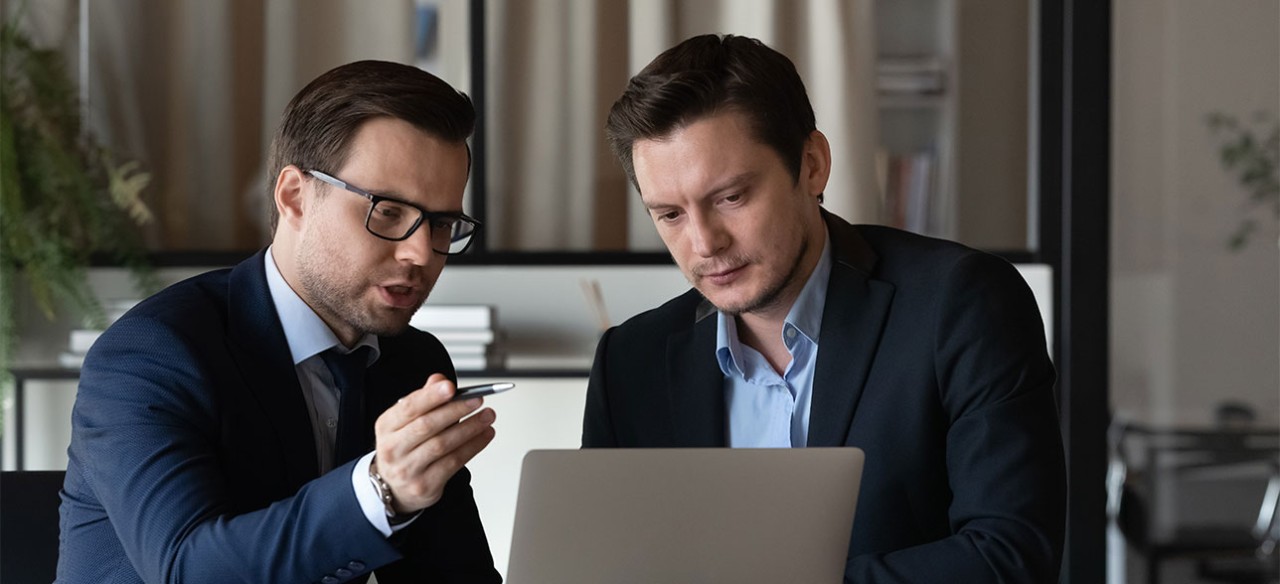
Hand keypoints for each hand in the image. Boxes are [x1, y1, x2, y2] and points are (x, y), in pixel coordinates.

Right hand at [372, 374, 496, 512]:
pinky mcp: (424, 485)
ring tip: (487, 416)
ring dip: (470, 428)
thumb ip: (424, 400)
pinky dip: (473, 446)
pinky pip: (453, 462)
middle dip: (456, 410)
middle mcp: (392, 448)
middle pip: (427, 425)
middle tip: (478, 400)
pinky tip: (485, 435)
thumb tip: (439, 380)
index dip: (431, 396)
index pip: (409, 408)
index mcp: (386, 426)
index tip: (451, 387)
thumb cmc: (405, 448)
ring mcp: (407, 469)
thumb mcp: (406, 422)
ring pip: (442, 444)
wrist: (396, 488)